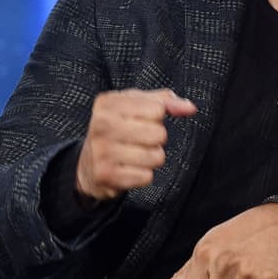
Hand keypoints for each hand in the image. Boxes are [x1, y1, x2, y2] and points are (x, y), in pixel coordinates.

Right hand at [76, 89, 196, 201]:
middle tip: (140, 140)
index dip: (157, 117)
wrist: (87, 165)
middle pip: (159, 134)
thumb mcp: (136, 106)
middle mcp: (101, 125)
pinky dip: (143, 175)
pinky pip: (146, 177)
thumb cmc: (118, 128)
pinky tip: (129, 169)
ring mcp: (102, 151)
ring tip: (135, 155)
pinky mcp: (106, 175)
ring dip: (152, 159)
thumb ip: (165, 101)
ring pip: (156, 157)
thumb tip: (190, 108)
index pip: (157, 109)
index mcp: (108, 103)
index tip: (142, 120)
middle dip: (157, 139)